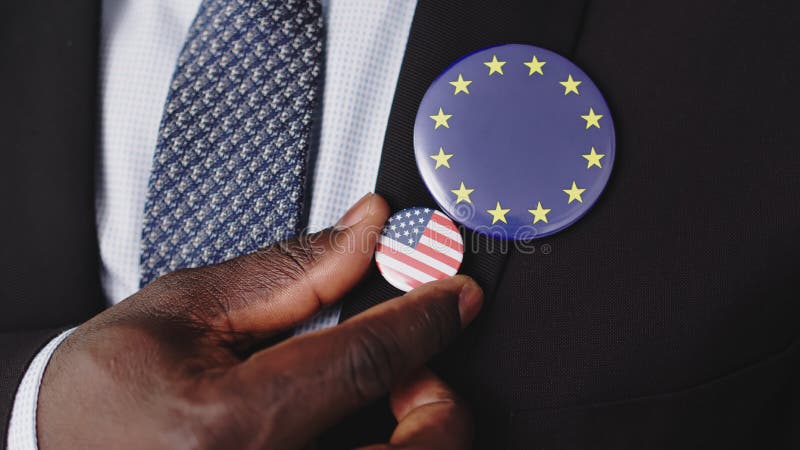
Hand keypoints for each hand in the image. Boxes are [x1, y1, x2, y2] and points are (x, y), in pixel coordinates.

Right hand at [37, 193, 482, 449]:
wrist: (59, 446)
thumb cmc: (109, 386)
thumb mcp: (188, 307)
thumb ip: (291, 272)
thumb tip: (367, 231)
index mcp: (229, 426)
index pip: (364, 362)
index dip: (425, 317)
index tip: (457, 294)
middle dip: (442, 405)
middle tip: (419, 368)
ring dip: (421, 437)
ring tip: (389, 400)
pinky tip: (362, 432)